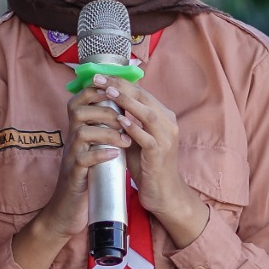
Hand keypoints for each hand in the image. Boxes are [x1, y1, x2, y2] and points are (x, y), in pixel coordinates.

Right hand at [10, 82, 131, 268]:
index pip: (79, 101)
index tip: (117, 91)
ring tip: (126, 140)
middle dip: (105, 111)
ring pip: (82, 133)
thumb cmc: (87, 179)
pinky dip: (100, 154)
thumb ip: (104, 133)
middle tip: (126, 120)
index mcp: (77, 132)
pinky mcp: (73, 176)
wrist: (68, 211)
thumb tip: (125, 114)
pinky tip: (115, 155)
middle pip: (78, 111)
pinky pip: (83, 159)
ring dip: (107, 133)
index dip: (95, 91)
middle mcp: (70, 141)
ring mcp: (69, 158)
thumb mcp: (95, 151)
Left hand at [99, 76, 210, 248]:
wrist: (163, 193)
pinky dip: (133, 128)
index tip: (101, 76)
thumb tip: (107, 104)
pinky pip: (147, 138)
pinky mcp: (160, 154)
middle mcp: (169, 124)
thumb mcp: (137, 138)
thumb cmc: (148, 166)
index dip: (121, 83)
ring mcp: (166, 139)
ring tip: (109, 92)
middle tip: (100, 78)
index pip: (142, 93)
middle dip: (121, 86)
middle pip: (145, 98)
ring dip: (128, 102)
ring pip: (148, 114)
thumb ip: (128, 122)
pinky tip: (119, 120)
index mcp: (164, 117)